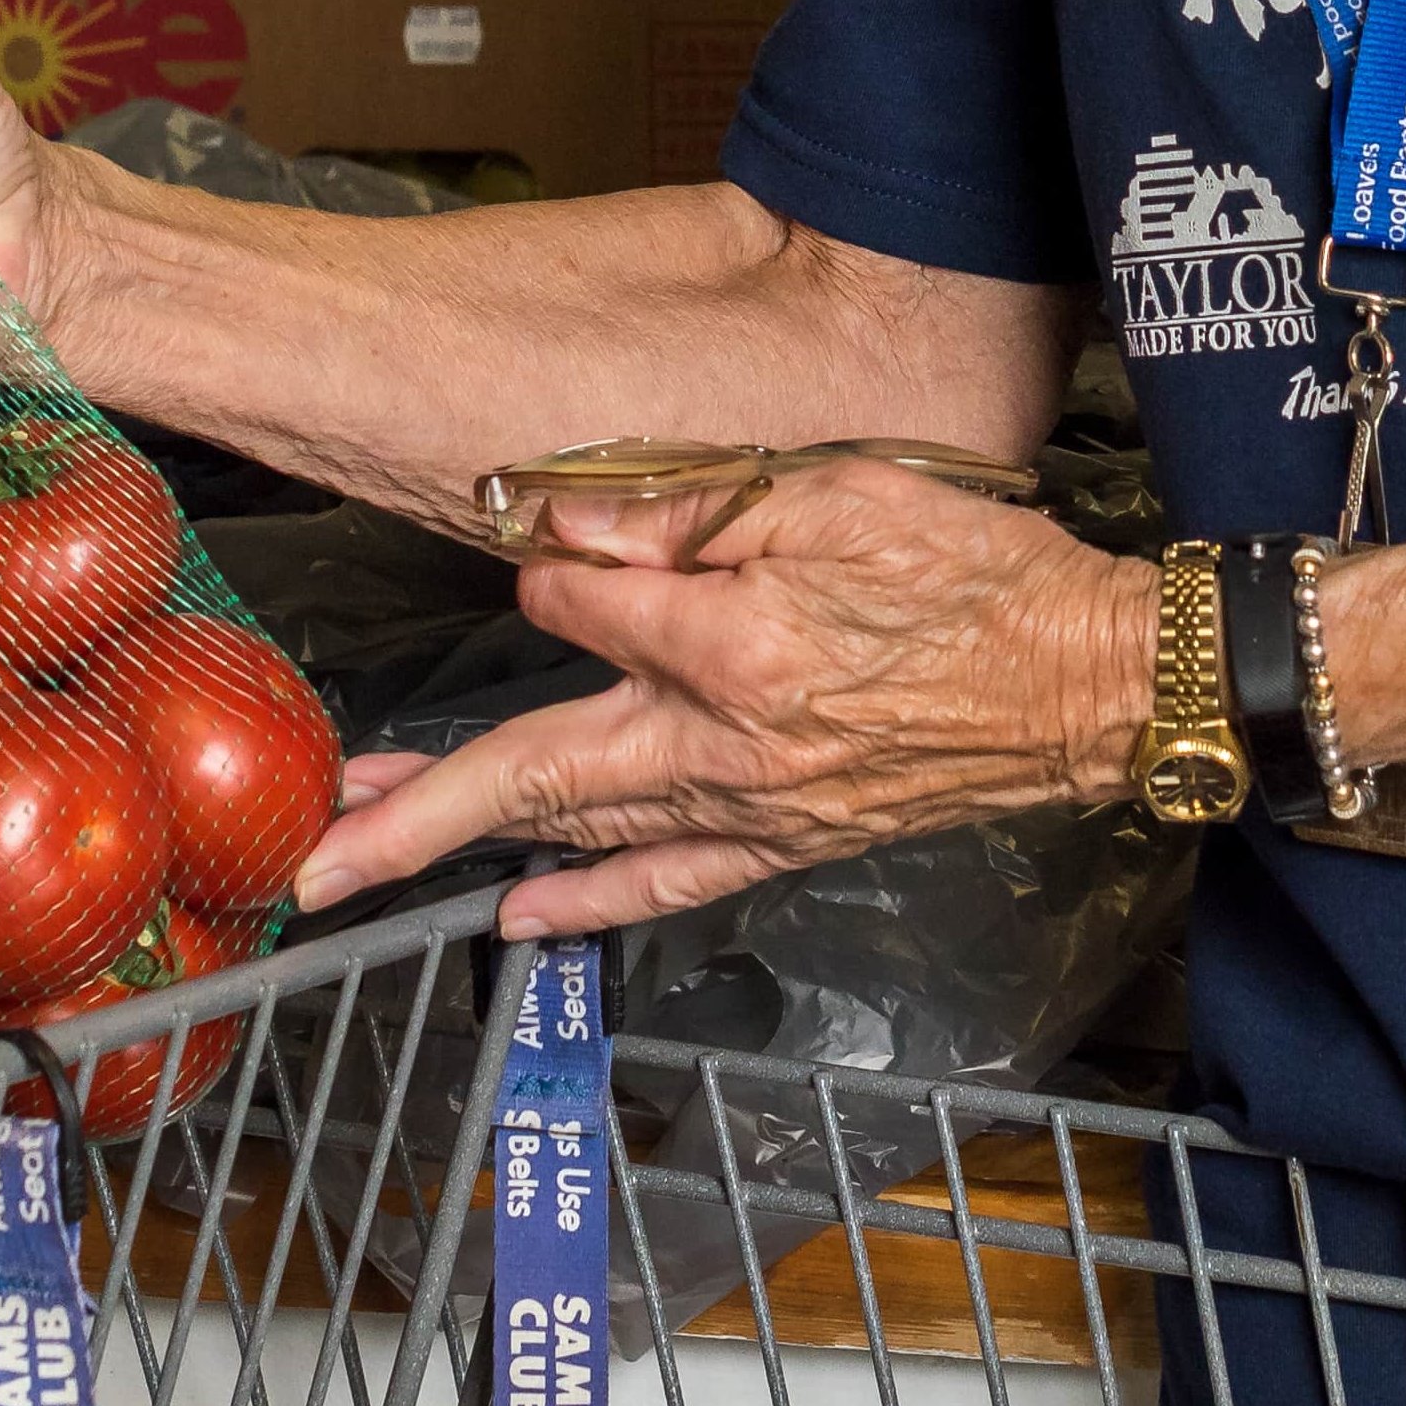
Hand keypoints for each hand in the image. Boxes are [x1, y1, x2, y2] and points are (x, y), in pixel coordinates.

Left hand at [295, 459, 1152, 937]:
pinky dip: (585, 902)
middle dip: (414, 815)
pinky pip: (665, 882)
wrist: (1089, 678)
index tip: (563, 535)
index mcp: (736, 646)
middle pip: (534, 771)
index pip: (579, 601)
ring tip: (367, 850)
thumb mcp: (837, 491)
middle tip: (315, 853)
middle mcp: (729, 746)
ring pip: (581, 831)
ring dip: (468, 844)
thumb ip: (691, 512)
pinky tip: (520, 913)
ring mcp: (755, 808)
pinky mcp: (786, 839)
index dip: (558, 563)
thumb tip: (561, 533)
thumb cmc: (978, 569)